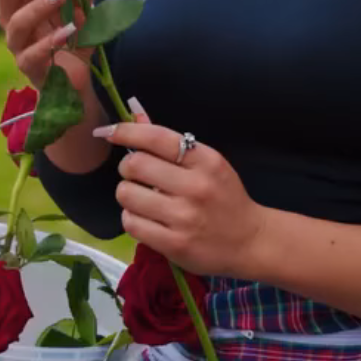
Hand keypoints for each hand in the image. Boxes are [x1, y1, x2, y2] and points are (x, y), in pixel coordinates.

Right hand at [0, 0, 110, 95]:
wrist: (77, 80)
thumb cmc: (72, 35)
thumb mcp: (82, 2)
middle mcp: (12, 16)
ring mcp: (17, 43)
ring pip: (17, 21)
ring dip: (39, 4)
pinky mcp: (28, 67)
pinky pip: (32, 54)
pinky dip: (50, 41)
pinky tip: (68, 30)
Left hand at [100, 118, 264, 277]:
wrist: (250, 241)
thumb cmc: (226, 199)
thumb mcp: (208, 165)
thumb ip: (172, 144)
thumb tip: (136, 117)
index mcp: (206, 161)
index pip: (156, 137)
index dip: (126, 131)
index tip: (109, 131)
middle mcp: (195, 186)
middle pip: (134, 165)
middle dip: (128, 168)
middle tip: (137, 175)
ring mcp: (183, 217)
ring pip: (127, 194)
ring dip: (128, 194)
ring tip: (142, 199)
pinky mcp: (173, 243)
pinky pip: (131, 223)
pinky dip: (132, 218)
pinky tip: (146, 218)